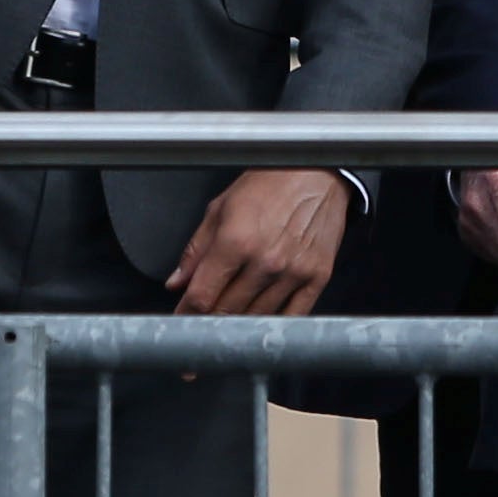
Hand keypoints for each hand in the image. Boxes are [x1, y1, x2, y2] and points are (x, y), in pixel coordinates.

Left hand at [167, 169, 348, 315]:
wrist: (319, 171)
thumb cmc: (272, 182)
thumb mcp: (222, 207)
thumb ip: (196, 249)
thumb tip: (178, 282)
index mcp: (236, 241)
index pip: (202, 296)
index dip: (187, 313)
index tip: (183, 318)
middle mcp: (265, 261)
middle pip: (227, 312)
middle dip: (210, 320)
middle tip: (205, 320)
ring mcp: (293, 272)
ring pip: (256, 318)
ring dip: (240, 323)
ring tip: (232, 318)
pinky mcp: (317, 276)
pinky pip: (292, 316)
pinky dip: (274, 324)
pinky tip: (262, 319)